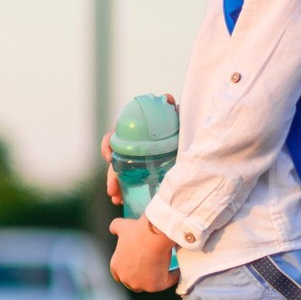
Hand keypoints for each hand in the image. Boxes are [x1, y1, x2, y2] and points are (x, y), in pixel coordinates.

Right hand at [104, 93, 176, 207]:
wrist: (193, 146)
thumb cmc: (182, 131)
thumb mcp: (178, 121)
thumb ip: (173, 111)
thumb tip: (167, 98)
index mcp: (135, 134)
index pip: (114, 137)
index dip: (107, 146)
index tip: (109, 157)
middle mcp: (132, 148)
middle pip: (116, 162)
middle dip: (111, 177)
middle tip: (113, 190)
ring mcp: (136, 163)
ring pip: (119, 175)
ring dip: (115, 187)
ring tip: (117, 199)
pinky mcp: (142, 175)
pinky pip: (128, 184)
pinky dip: (124, 192)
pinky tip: (122, 201)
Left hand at [107, 215, 176, 292]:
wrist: (152, 236)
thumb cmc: (138, 232)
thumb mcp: (123, 227)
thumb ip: (115, 227)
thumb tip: (113, 228)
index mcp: (116, 267)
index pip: (119, 274)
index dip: (129, 269)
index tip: (139, 262)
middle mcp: (126, 278)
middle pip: (134, 281)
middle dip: (142, 275)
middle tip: (152, 264)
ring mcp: (141, 284)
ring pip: (150, 283)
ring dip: (157, 276)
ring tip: (165, 265)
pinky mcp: (156, 286)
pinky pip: (167, 282)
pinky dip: (174, 275)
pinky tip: (177, 268)